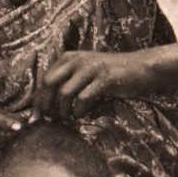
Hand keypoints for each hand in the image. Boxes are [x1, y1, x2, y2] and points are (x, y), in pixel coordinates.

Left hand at [34, 50, 154, 118]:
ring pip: (64, 93)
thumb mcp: (86, 72)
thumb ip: (68, 81)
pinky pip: (83, 98)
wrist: (141, 67)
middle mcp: (77, 60)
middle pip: (49, 83)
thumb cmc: (111, 75)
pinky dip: (79, 110)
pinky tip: (81, 114)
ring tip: (68, 117)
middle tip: (49, 118)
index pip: (45, 78)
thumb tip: (48, 104)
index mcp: (69, 58)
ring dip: (63, 110)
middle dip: (46, 104)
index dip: (39, 98)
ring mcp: (91, 68)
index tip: (37, 115)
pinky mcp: (104, 78)